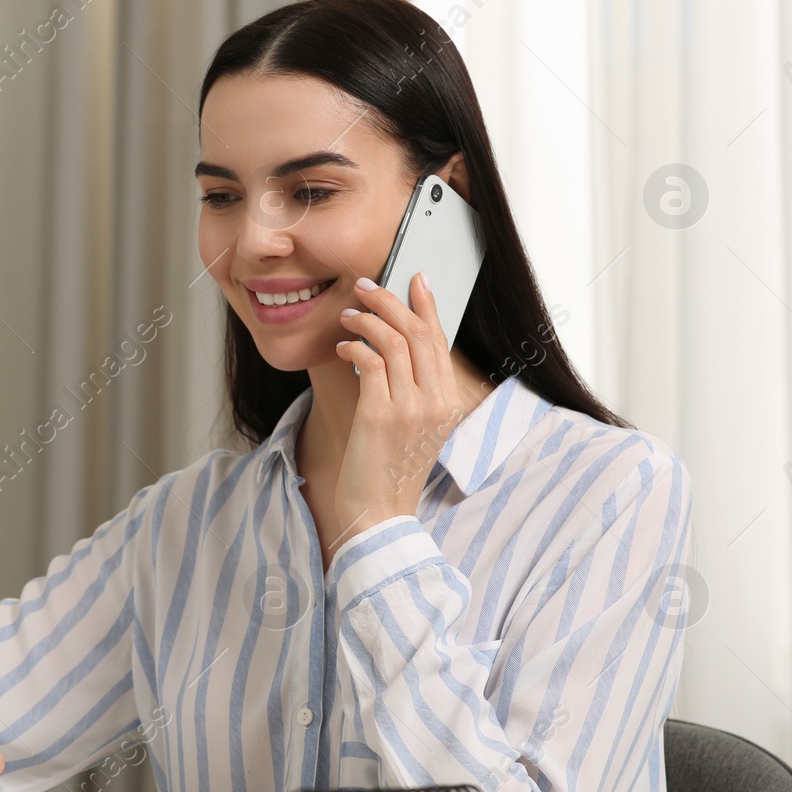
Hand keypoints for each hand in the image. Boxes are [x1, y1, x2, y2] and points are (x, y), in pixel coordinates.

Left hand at [333, 272, 473, 537]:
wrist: (378, 513)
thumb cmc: (388, 469)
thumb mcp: (412, 426)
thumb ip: (411, 388)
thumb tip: (391, 346)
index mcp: (448, 402)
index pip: (439, 340)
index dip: (426, 305)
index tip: (413, 279)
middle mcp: (436, 402)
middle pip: (418, 332)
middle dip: (390, 301)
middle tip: (366, 286)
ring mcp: (411, 408)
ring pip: (394, 342)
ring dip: (367, 320)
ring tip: (348, 316)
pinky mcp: (381, 415)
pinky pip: (370, 362)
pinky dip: (355, 346)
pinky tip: (343, 346)